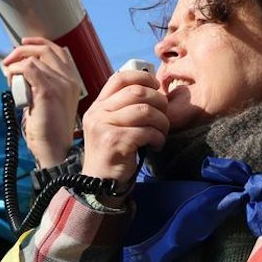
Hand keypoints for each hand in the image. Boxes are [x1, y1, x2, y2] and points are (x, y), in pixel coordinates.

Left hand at [0, 39, 84, 168]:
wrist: (55, 151)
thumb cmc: (49, 132)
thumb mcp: (47, 103)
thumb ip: (38, 84)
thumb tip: (18, 70)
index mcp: (72, 82)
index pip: (58, 51)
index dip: (39, 43)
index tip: (24, 43)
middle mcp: (69, 80)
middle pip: (46, 49)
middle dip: (23, 49)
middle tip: (9, 59)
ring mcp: (60, 84)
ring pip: (34, 59)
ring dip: (16, 65)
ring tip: (10, 80)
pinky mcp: (48, 91)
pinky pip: (28, 68)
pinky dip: (15, 71)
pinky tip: (11, 83)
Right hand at [79, 66, 168, 189]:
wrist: (99, 184)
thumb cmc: (113, 153)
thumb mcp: (111, 126)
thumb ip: (124, 108)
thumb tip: (153, 89)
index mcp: (98, 106)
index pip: (120, 78)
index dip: (143, 77)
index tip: (157, 87)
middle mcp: (97, 113)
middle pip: (138, 92)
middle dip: (159, 102)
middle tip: (164, 116)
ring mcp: (104, 127)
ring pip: (145, 111)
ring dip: (162, 123)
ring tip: (161, 133)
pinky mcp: (114, 142)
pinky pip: (147, 131)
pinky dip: (158, 138)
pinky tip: (156, 145)